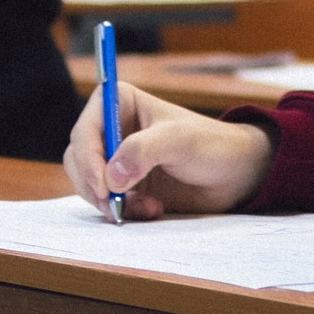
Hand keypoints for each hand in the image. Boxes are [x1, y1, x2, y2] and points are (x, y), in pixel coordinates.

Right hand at [63, 81, 274, 219]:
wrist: (234, 175)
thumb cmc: (212, 145)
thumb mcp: (180, 140)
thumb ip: (143, 151)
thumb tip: (111, 175)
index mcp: (121, 103)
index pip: (86, 128)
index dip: (87, 156)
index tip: (102, 184)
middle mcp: (113, 129)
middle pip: (79, 157)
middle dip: (93, 184)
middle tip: (113, 204)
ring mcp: (117, 159)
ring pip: (88, 183)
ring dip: (110, 201)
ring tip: (144, 207)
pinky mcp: (125, 186)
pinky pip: (107, 202)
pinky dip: (123, 210)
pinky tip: (152, 210)